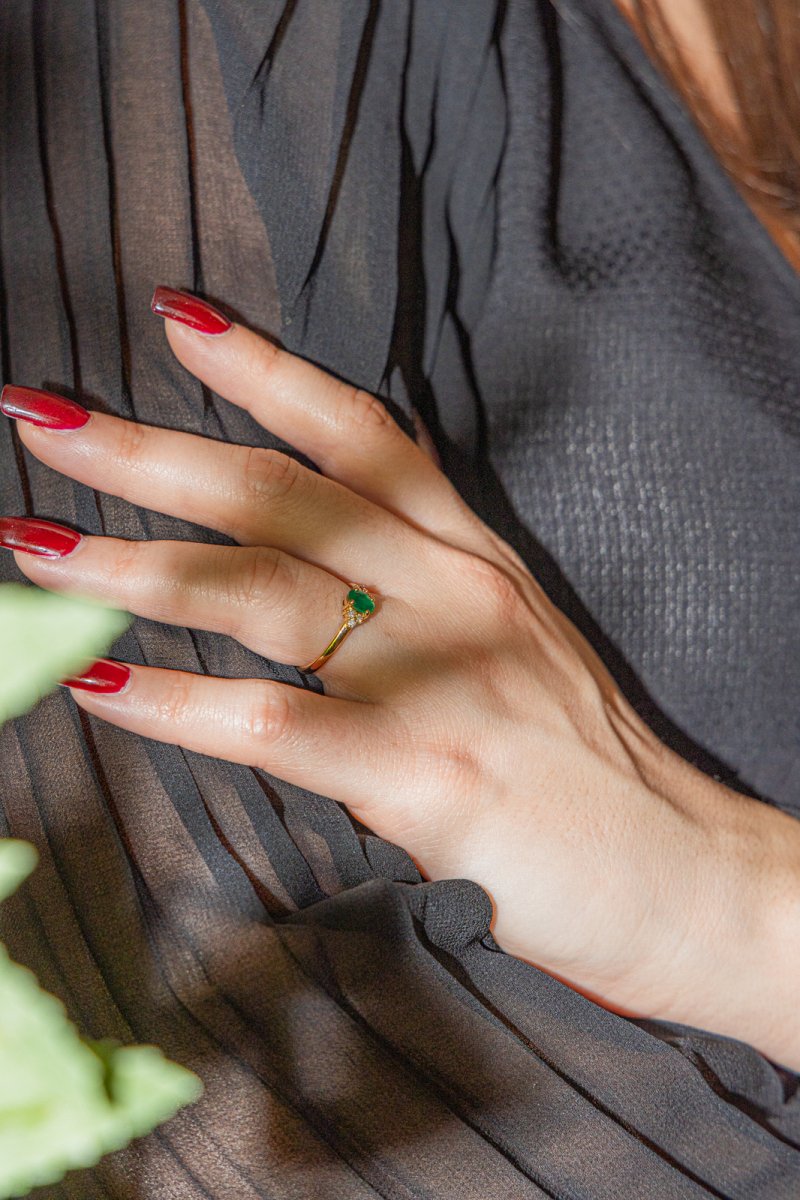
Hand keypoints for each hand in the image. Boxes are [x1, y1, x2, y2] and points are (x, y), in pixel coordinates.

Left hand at [0, 287, 780, 1036]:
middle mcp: (458, 595)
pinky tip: (99, 687)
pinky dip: (180, 705)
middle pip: (284, 499)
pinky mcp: (436, 772)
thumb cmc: (592, 773)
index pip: (362, 438)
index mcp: (475, 562)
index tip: (175, 322)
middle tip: (40, 416)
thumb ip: (418, 614)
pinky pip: (284, 724)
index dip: (265, 372)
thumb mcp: (514, 654)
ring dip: (136, 565)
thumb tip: (300, 605)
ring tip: (32, 547)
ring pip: (267, 594)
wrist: (689, 872)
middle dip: (151, 454)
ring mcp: (447, 678)